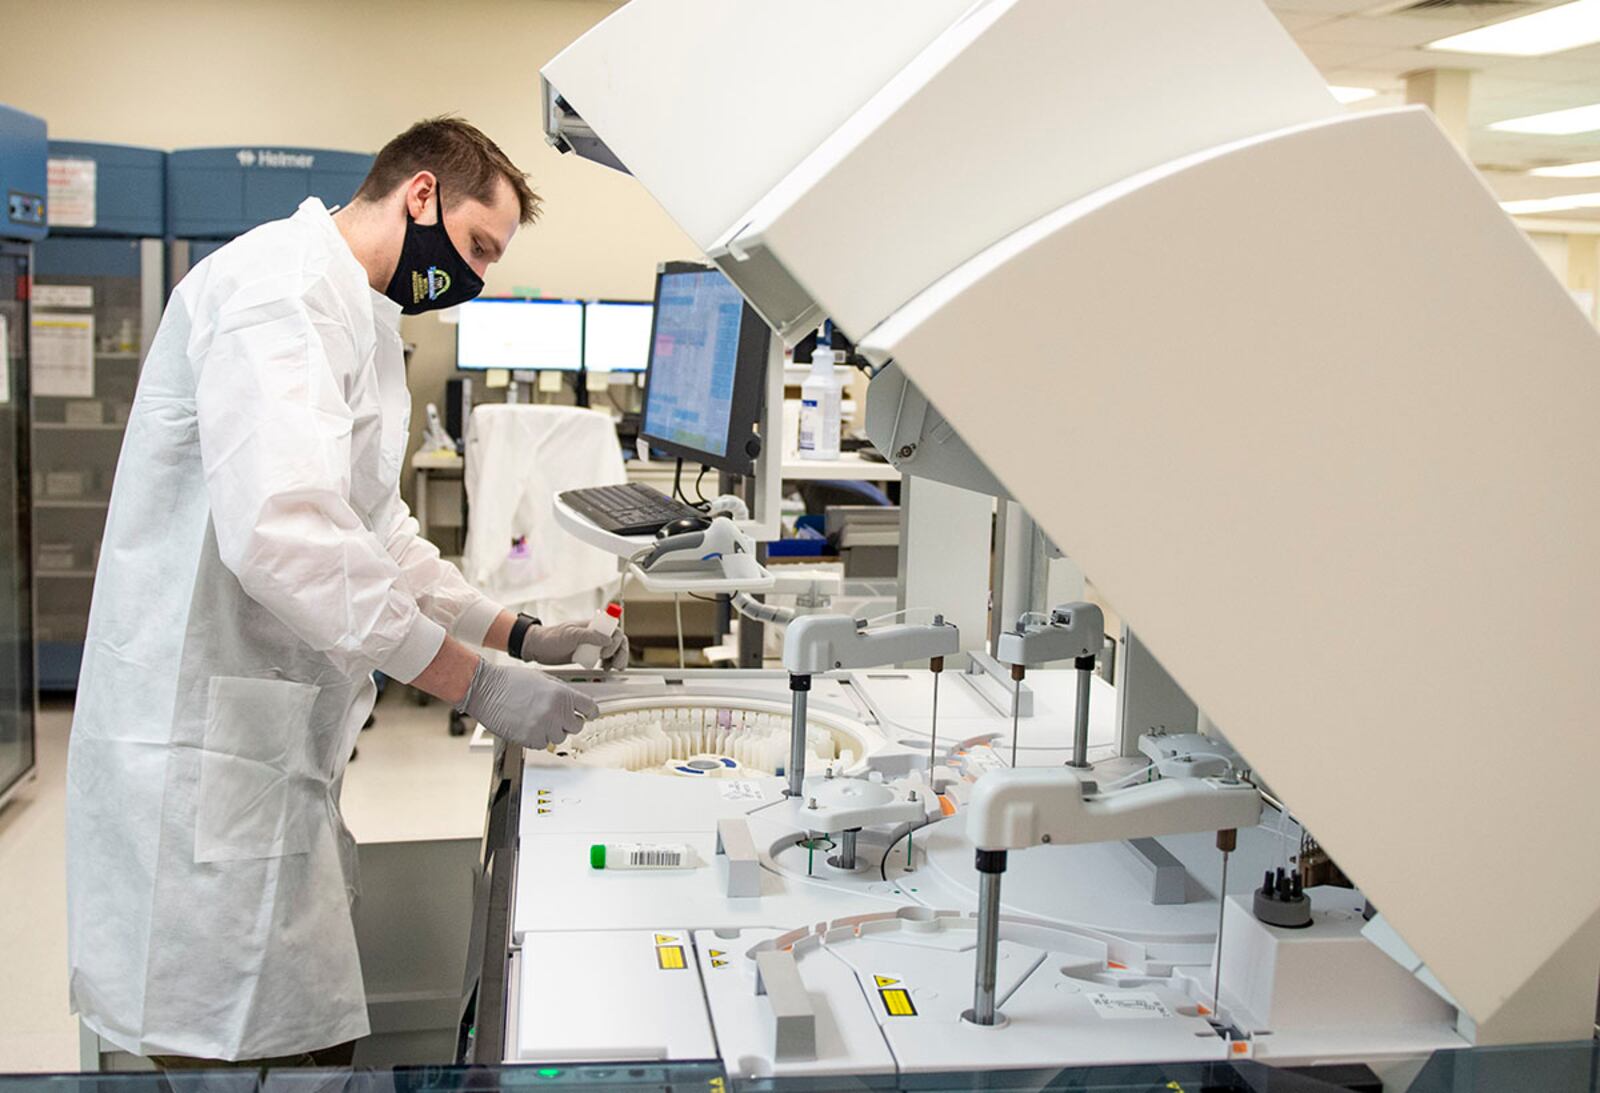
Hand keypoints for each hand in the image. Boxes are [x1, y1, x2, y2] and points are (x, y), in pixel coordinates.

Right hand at [456, 659, 598, 749]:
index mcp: (562, 694)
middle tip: (554, 717)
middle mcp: (556, 712)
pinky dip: (537, 738)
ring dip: (551, 731)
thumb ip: (561, 691)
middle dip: (567, 722)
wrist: (486, 689)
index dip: (588, 712)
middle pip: (577, 726)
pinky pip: (543, 744)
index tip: (586, 715)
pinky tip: (527, 726)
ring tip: (536, 719)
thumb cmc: (510, 681)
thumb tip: (575, 703)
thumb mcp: (543, 679)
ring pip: (560, 738)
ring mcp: (543, 727)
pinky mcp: (529, 739)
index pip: (590, 709)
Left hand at [518, 620, 629, 669]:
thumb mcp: (571, 634)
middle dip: (620, 653)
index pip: (614, 630)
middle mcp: (595, 635)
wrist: (537, 648)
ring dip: (616, 660)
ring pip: (612, 652)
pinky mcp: (587, 655)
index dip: (616, 642)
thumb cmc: (551, 637)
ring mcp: (592, 645)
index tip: (605, 653)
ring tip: (611, 669)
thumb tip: (608, 639)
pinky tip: (604, 670)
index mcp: (593, 626)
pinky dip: (607, 665)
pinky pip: (603, 660)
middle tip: (616, 665)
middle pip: (617, 642)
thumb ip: (590, 635)